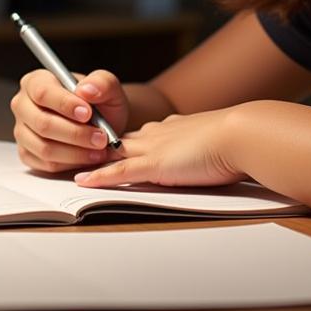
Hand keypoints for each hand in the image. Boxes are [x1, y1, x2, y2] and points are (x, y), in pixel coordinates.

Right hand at [10, 68, 129, 172]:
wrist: (100, 124)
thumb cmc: (99, 102)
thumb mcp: (107, 86)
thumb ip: (101, 82)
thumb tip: (86, 90)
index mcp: (36, 81)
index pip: (43, 92)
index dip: (64, 104)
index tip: (87, 113)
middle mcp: (23, 105)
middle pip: (42, 123)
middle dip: (75, 133)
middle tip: (100, 137)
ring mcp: (22, 131)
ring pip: (44, 148)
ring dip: (76, 152)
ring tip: (98, 149)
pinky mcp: (28, 153)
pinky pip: (47, 164)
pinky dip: (71, 164)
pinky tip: (88, 157)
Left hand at [73, 109, 243, 188]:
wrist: (241, 135)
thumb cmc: (238, 140)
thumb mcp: (217, 141)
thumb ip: (205, 147)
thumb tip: (210, 155)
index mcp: (173, 128)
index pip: (142, 134)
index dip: (125, 140)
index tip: (111, 143)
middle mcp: (158, 134)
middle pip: (120, 140)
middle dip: (98, 147)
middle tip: (77, 151)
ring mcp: (154, 149)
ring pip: (114, 154)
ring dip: (92, 162)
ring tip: (70, 167)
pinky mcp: (156, 164)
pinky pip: (120, 171)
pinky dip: (100, 176)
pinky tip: (83, 182)